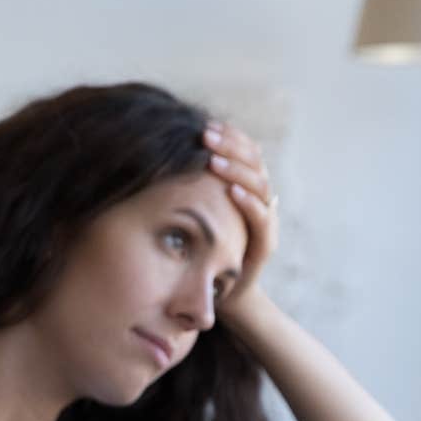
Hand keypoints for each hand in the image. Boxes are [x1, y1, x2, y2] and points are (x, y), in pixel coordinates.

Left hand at [202, 122, 278, 328]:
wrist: (219, 295)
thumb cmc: (197, 250)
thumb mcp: (189, 214)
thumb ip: (184, 189)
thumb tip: (156, 157)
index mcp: (244, 188)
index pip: (245, 152)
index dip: (229, 136)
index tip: (205, 124)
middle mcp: (259, 200)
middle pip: (255, 162)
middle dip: (230, 145)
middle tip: (205, 134)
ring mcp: (264, 222)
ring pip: (260, 185)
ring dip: (237, 169)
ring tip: (214, 160)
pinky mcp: (264, 245)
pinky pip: (262, 219)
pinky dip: (249, 203)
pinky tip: (231, 191)